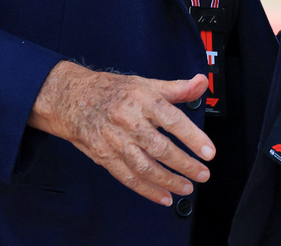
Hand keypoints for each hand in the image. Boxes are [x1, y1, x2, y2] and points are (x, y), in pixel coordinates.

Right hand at [28, 60, 214, 205]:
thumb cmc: (111, 91)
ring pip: (145, 167)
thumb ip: (176, 88)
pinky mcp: (105, 157)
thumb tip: (201, 83)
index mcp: (142, 99)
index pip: (172, 120)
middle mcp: (128, 120)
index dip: (193, 137)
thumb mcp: (145, 83)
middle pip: (160, 148)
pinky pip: (128, 178)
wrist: (72, 99)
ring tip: (186, 187)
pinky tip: (163, 196)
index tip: (209, 151)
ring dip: (168, 181)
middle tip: (202, 174)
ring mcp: (115, 141)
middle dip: (184, 165)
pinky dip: (147, 190)